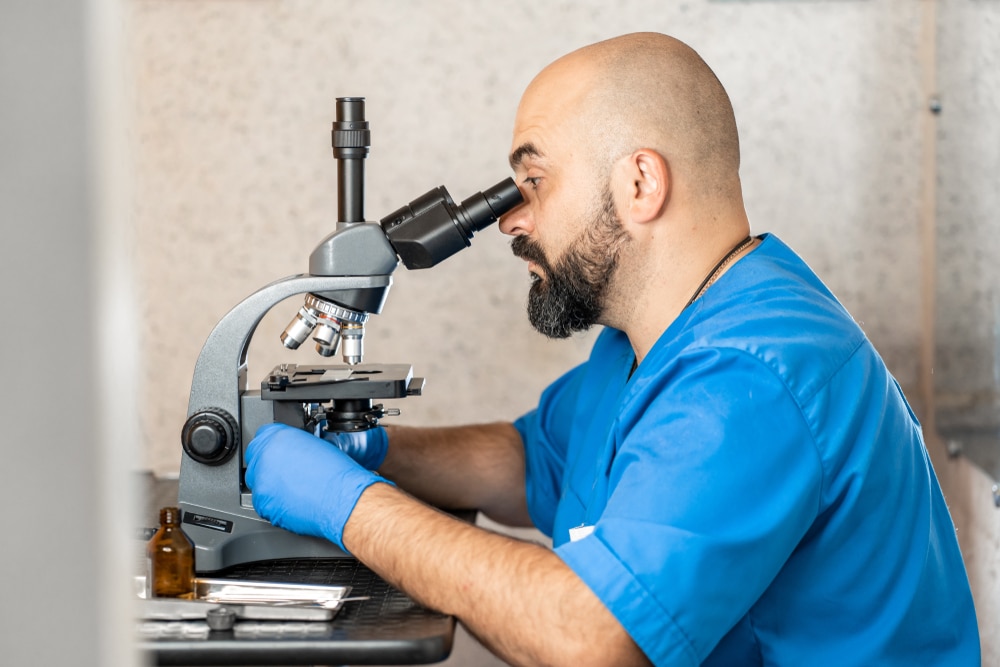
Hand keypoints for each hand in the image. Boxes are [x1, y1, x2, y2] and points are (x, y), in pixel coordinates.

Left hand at [245, 423, 389, 550]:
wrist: (342, 499)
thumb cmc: (337, 474)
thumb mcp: (316, 445)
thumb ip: (294, 445)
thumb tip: (289, 451)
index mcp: (279, 438)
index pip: (263, 435)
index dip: (273, 446)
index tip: (278, 453)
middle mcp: (266, 457)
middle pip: (256, 458)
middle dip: (269, 465)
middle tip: (287, 473)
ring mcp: (262, 481)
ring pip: (258, 482)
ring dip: (271, 485)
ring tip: (293, 489)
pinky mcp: (263, 503)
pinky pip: (263, 502)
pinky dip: (275, 503)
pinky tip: (293, 501)